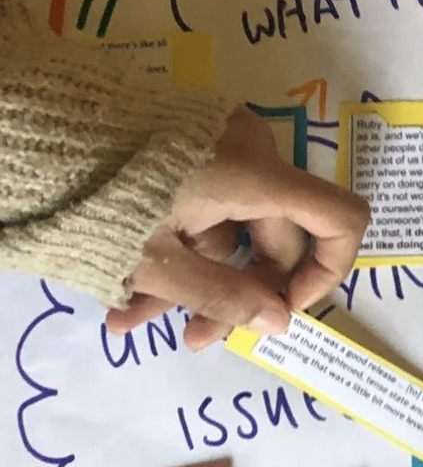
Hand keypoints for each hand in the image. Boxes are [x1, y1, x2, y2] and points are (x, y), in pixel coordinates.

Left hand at [104, 108, 369, 350]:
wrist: (39, 130)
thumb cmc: (102, 199)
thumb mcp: (156, 263)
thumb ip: (225, 297)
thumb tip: (280, 323)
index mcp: (255, 174)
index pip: (339, 218)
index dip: (327, 270)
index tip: (285, 308)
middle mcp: (252, 150)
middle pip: (271, 234)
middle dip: (235, 292)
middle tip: (192, 336)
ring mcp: (220, 142)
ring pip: (228, 226)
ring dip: (191, 277)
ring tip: (133, 316)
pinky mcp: (189, 142)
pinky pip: (204, 203)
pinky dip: (177, 243)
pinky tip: (131, 286)